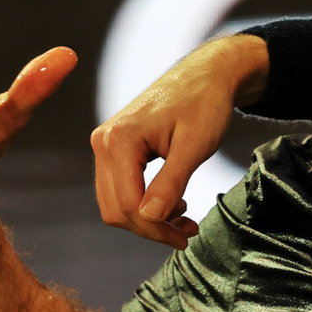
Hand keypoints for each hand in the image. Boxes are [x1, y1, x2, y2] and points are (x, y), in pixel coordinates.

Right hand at [91, 34, 267, 248]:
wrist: (207, 73)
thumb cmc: (205, 102)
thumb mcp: (195, 145)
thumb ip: (171, 182)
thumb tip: (149, 218)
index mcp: (119, 139)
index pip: (127, 204)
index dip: (155, 229)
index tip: (186, 237)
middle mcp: (103, 141)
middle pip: (116, 208)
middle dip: (151, 227)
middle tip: (188, 233)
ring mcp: (106, 144)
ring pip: (116, 201)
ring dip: (149, 218)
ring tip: (185, 220)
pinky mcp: (116, 147)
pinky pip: (122, 187)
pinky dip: (145, 203)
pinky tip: (174, 204)